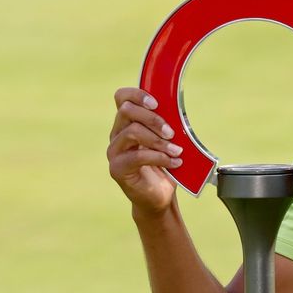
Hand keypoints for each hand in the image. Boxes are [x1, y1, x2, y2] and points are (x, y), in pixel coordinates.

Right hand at [106, 87, 182, 216]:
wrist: (159, 196)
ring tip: (176, 151)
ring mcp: (114, 151)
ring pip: (131, 132)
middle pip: (126, 111)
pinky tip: (174, 162)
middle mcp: (117, 134)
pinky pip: (137, 156)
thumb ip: (167, 124)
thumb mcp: (168, 140)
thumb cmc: (165, 165)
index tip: (157, 103)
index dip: (137, 95)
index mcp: (127, 122)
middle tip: (171, 132)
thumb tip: (177, 109)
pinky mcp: (117, 168)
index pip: (122, 97)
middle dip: (153, 118)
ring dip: (158, 140)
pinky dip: (160, 157)